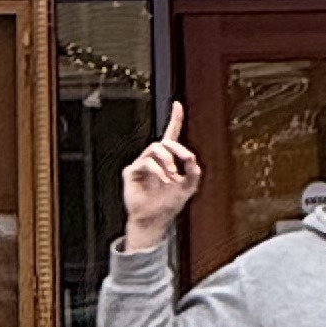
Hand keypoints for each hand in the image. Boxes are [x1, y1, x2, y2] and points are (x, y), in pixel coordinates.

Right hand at [121, 105, 201, 251]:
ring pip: (154, 149)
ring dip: (167, 161)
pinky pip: (145, 163)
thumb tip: (192, 159)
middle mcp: (153, 159)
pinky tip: (164, 180)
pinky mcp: (132, 172)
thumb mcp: (188, 188)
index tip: (178, 105)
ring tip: (172, 175)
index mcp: (167, 160)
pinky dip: (158, 170)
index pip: (171, 135)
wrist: (154, 221)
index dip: (174, 119)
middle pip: (165, 142)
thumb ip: (194, 173)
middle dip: (178, 149)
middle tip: (186, 160)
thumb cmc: (168, 205)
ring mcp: (141, 165)